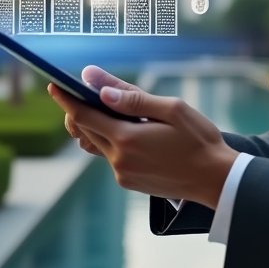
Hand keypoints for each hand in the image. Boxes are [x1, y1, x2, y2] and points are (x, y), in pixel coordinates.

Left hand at [49, 65, 238, 209]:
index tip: (53, 84)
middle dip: (81, 109)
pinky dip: (112, 139)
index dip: (66, 98)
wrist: (215, 179)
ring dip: (97, 125)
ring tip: (112, 108)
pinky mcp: (128, 182)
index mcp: (127, 139)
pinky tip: (131, 130)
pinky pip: (110, 156)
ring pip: (97, 143)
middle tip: (84, 90)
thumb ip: (133, 99)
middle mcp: (119, 159)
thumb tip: (100, 88)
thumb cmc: (199, 139)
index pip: (84, 115)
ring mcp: (122, 173)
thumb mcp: (171, 109)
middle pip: (85, 129)